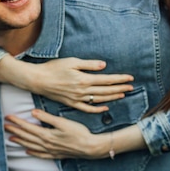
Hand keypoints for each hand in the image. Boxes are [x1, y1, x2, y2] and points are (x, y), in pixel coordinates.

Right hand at [0, 56, 133, 112]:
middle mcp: (82, 91)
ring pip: (99, 100)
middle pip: (105, 90)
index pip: (106, 80)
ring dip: (112, 97)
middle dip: (120, 88)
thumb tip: (104, 66)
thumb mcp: (72, 62)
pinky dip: (97, 109)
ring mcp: (77, 99)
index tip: (130, 78)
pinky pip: (87, 108)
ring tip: (123, 95)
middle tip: (131, 87)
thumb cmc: (54, 68)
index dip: (119, 79)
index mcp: (84, 79)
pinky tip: (105, 108)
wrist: (38, 80)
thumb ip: (89, 64)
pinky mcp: (71, 104)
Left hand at [5, 109, 103, 158]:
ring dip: (20, 141)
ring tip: (11, 138)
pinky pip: (40, 155)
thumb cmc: (78, 133)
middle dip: (15, 130)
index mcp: (47, 135)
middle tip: (5, 126)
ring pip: (31, 146)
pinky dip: (32, 153)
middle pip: (27, 137)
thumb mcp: (63, 122)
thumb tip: (33, 112)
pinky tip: (27, 151)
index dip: (17, 122)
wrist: (90, 147)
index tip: (8, 117)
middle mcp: (46, 144)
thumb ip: (47, 117)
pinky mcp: (56, 155)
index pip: (28, 127)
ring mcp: (50, 151)